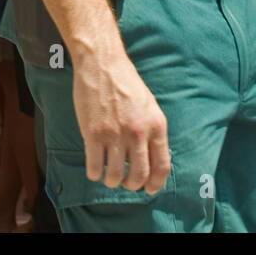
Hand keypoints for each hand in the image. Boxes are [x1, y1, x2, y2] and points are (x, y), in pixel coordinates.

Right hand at [71, 51, 169, 193]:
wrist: (102, 64)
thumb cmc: (125, 83)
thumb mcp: (149, 106)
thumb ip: (152, 131)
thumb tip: (152, 157)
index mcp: (156, 125)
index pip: (162, 165)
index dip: (156, 183)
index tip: (150, 189)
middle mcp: (138, 133)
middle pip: (139, 175)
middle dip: (132, 186)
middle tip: (126, 184)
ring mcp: (115, 134)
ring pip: (115, 175)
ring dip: (112, 182)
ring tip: (109, 177)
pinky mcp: (94, 134)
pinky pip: (95, 166)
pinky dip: (94, 174)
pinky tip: (94, 170)